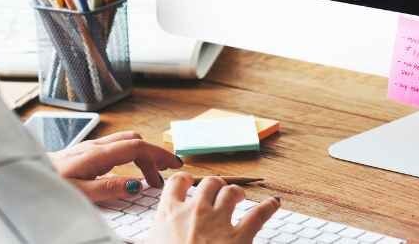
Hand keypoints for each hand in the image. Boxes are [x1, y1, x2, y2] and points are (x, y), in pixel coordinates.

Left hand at [47, 131, 182, 202]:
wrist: (24, 175)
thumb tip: (136, 185)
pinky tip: (126, 173)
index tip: (174, 165)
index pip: (137, 146)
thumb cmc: (48, 185)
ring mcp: (88, 147)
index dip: (159, 154)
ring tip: (148, 177)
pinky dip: (128, 157)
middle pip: (134, 141)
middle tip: (161, 178)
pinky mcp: (83, 152)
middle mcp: (94, 146)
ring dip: (141, 155)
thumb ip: (108, 188)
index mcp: (96, 154)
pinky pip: (114, 148)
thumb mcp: (79, 193)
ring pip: (124, 142)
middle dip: (153, 156)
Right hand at [143, 173, 280, 243]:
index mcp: (169, 214)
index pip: (176, 183)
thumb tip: (144, 240)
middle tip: (218, 192)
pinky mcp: (240, 236)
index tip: (188, 182)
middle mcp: (195, 211)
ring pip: (232, 192)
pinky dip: (268, 207)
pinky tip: (273, 203)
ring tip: (239, 196)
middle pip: (209, 183)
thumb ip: (154, 237)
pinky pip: (258, 214)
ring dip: (236, 192)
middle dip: (215, 186)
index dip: (185, 180)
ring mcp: (219, 221)